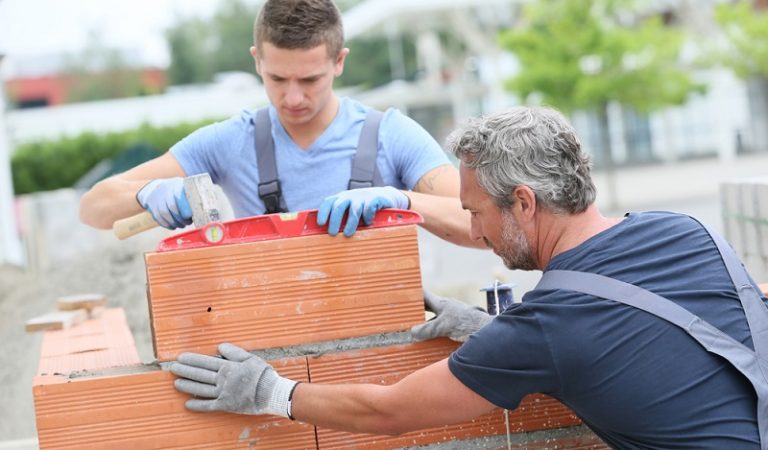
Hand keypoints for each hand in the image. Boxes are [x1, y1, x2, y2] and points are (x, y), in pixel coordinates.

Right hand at [136, 178, 192, 228]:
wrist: (155, 189)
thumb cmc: (177, 191)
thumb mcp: (184, 188)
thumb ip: (193, 196)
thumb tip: (206, 210)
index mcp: (176, 184)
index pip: (179, 195)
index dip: (184, 207)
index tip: (190, 215)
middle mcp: (165, 190)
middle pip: (172, 206)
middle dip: (181, 218)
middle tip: (188, 223)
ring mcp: (157, 198)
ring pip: (164, 213)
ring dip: (174, 222)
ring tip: (182, 225)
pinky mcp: (152, 206)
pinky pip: (158, 217)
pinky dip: (166, 224)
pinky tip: (173, 226)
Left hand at [170, 343, 297, 416]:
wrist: (271, 393)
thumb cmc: (262, 374)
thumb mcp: (250, 357)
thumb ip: (233, 352)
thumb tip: (219, 346)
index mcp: (228, 367)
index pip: (206, 362)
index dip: (192, 360)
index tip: (180, 358)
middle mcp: (223, 380)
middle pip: (200, 375)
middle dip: (185, 371)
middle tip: (172, 368)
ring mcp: (223, 394)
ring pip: (201, 389)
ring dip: (187, 386)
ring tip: (176, 383)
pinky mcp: (226, 405)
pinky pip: (209, 406)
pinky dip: (198, 405)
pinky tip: (188, 404)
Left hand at [317, 186, 408, 236]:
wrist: (385, 197)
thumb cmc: (363, 209)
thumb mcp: (351, 211)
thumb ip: (341, 219)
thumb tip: (326, 238)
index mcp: (341, 199)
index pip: (328, 202)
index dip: (323, 212)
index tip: (320, 223)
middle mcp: (350, 196)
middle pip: (339, 206)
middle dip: (334, 220)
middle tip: (332, 233)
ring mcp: (362, 197)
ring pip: (354, 209)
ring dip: (350, 223)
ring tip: (348, 234)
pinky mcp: (375, 198)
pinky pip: (369, 208)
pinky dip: (367, 216)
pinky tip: (368, 223)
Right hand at [410, 290, 492, 341]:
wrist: (487, 330)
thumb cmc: (466, 323)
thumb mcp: (442, 327)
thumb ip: (426, 330)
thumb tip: (412, 332)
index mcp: (441, 303)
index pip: (424, 295)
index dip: (414, 293)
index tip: (404, 293)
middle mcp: (446, 308)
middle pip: (428, 307)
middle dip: (418, 311)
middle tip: (406, 316)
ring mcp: (452, 317)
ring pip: (435, 319)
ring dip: (426, 325)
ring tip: (415, 332)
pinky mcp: (458, 326)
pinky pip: (442, 328)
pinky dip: (435, 333)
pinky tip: (431, 341)